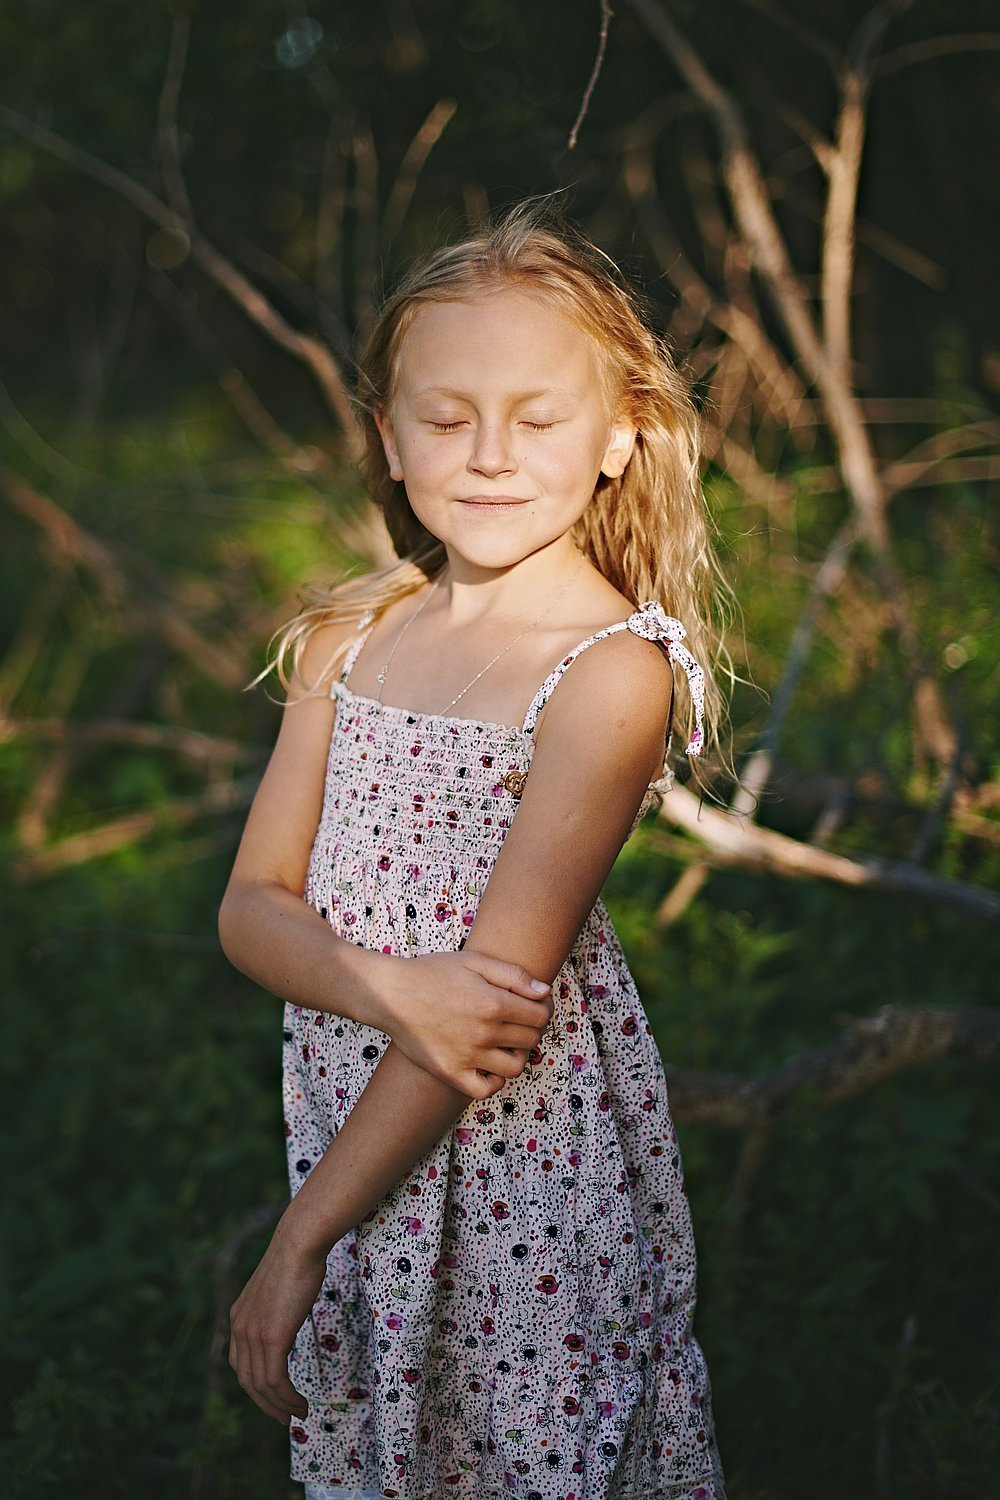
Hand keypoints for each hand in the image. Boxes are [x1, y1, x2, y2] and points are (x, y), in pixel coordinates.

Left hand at [229, 1216, 325, 1424]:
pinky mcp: (271, 1337)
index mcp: (238, 1317)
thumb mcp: (277, 1288)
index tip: (274, 1398)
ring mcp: (253, 1334)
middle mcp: (239, 1329)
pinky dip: (287, 1399)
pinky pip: (275, 1380)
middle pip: (248, 1382)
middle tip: (286, 1417)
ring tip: (299, 1414)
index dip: (256, 1387)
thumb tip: (286, 1313)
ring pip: (262, 1386)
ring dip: (280, 1407)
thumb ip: (274, 1307)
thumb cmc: (297, 1258)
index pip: (240, 1365)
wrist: (299, 1242)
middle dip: (267, 1405)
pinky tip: (300, 1404)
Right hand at [377, 951, 552, 1096]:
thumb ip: (514, 976)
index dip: (543, 1008)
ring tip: (505, 1042)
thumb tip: (544, 993)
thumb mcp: (474, 962)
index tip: (535, 1004)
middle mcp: (484, 1033)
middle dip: (531, 1028)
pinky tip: (488, 1063)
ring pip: (515, 1067)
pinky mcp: (451, 1073)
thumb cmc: (432, 973)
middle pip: (531, 1040)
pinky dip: (494, 1080)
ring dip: (517, 1055)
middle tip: (518, 1020)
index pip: (540, 1015)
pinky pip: (486, 1089)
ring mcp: (467, 1056)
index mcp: (493, 1003)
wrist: (391, 995)